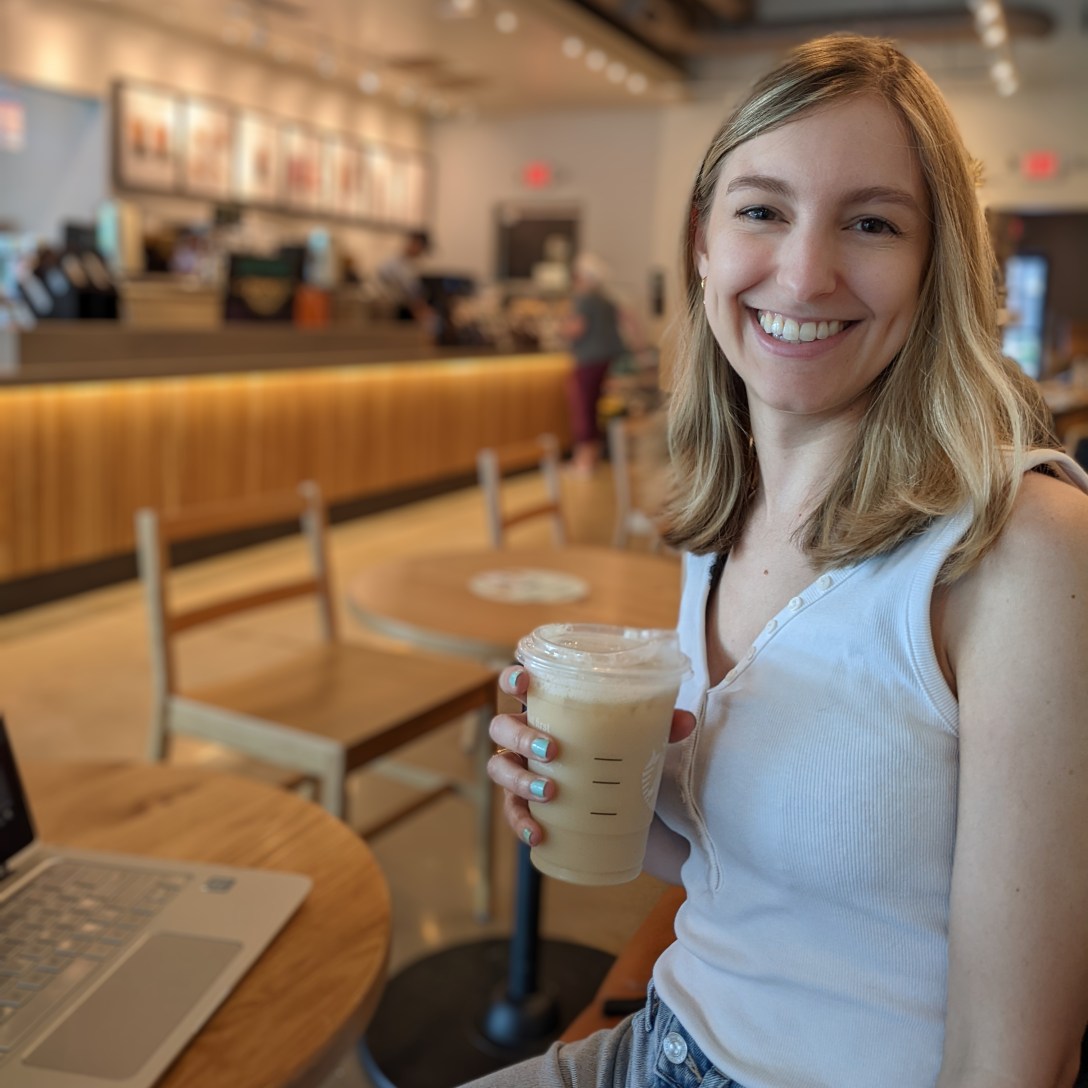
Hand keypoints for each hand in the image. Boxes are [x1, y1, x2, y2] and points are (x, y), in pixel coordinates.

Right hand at [487, 665, 695, 847]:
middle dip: (520, 736)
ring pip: (500, 768)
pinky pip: (513, 812)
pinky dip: (521, 822)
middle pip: (502, 727)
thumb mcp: (641, 740)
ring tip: (549, 790)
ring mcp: (523, 770)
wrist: (626, 809)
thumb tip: (687, 721)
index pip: (517, 685)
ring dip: (518, 778)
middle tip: (552, 749)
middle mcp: (527, 737)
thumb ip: (661, 726)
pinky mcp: (528, 804)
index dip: (512, 678)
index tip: (524, 681)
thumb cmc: (620, 757)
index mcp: (549, 710)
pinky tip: (538, 833)